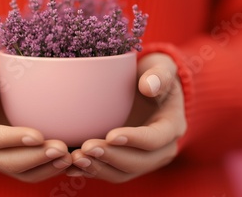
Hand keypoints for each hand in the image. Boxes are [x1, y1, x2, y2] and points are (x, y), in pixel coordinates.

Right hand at [0, 54, 71, 182]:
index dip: (13, 139)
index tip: (39, 135)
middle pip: (5, 161)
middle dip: (34, 158)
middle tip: (61, 149)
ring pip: (19, 173)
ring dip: (45, 168)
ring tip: (68, 158)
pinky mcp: (6, 164)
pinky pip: (28, 173)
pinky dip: (47, 170)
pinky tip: (66, 162)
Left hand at [67, 53, 186, 182]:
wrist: (145, 88)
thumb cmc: (152, 75)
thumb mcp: (160, 68)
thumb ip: (158, 75)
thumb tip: (148, 86)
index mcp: (171, 126)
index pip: (155, 139)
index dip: (134, 140)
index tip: (111, 135)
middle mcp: (160, 149)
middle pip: (138, 162)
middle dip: (112, 157)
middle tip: (87, 148)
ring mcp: (141, 159)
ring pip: (121, 173)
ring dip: (98, 168)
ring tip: (76, 158)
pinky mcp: (123, 163)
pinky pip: (107, 172)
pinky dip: (89, 171)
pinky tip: (70, 167)